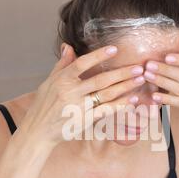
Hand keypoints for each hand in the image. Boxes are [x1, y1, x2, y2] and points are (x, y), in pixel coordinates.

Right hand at [19, 44, 145, 145]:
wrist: (38, 130)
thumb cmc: (44, 104)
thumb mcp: (49, 82)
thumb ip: (62, 64)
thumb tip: (68, 46)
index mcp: (62, 80)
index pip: (82, 64)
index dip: (98, 56)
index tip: (114, 49)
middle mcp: (71, 92)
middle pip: (100, 80)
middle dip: (121, 73)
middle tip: (139, 67)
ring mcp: (78, 107)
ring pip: (106, 95)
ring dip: (125, 87)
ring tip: (140, 80)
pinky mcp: (84, 120)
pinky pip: (105, 111)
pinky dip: (119, 105)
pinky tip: (131, 100)